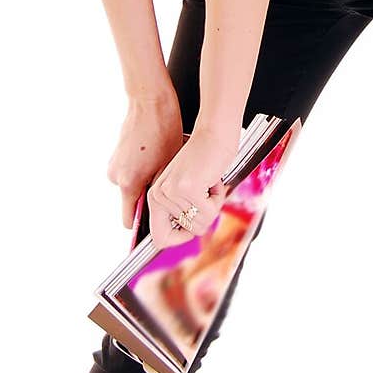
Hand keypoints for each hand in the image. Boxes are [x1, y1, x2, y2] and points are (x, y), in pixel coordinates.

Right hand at [107, 88, 183, 229]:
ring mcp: (113, 165)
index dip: (144, 225)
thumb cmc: (164, 130)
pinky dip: (139, 170)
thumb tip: (163, 211)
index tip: (158, 222)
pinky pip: (128, 172)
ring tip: (161, 168)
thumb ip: (160, 192)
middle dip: (147, 199)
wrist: (149, 101)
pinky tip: (154, 157)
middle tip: (167, 190)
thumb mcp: (169, 166)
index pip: (130, 222)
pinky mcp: (115, 155)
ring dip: (144, 183)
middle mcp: (116, 177)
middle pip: (131, 202)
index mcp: (129, 183)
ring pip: (131, 186)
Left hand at [147, 124, 239, 249]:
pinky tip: (213, 179)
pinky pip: (210, 212)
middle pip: (190, 230)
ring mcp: (172, 192)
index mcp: (154, 196)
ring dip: (212, 204)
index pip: (159, 239)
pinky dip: (218, 197)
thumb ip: (179, 212)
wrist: (214, 133)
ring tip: (208, 182)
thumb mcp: (184, 188)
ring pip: (202, 222)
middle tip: (205, 190)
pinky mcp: (187, 188)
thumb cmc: (204, 160)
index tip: (193, 228)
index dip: (180, 238)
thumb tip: (181, 239)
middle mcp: (158, 195)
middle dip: (205, 213)